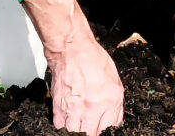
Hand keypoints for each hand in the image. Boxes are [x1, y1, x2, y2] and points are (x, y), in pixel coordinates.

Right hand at [23, 0, 123, 135]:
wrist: (70, 48)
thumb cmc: (92, 59)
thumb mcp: (115, 82)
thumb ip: (115, 106)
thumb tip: (113, 122)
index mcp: (109, 101)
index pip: (111, 129)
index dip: (106, 131)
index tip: (102, 128)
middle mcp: (92, 107)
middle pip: (92, 134)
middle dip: (92, 131)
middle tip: (90, 126)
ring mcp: (74, 107)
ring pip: (75, 132)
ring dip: (78, 131)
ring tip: (79, 126)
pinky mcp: (59, 105)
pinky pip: (60, 125)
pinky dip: (64, 127)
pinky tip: (68, 123)